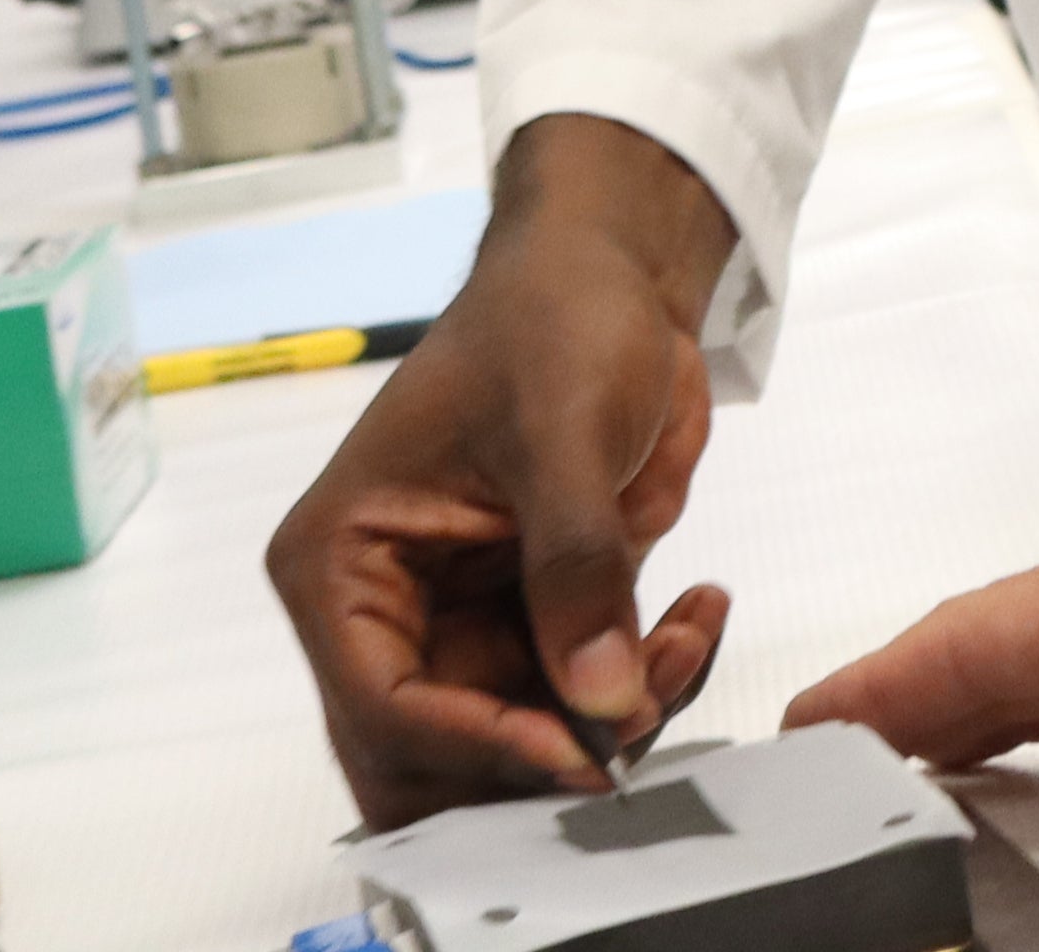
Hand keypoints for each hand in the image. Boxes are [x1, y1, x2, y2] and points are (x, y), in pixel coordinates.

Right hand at [263, 114, 746, 825]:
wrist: (610, 276)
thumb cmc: (551, 317)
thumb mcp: (563, 428)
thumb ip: (576, 566)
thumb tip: (600, 701)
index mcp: (341, 564)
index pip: (382, 707)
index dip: (477, 745)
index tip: (581, 752)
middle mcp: (383, 613)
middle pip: (432, 762)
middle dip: (537, 761)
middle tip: (636, 717)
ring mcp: (457, 628)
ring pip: (517, 747)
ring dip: (609, 723)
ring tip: (685, 639)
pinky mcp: (529, 627)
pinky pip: (577, 706)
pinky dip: (644, 685)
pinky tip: (697, 618)